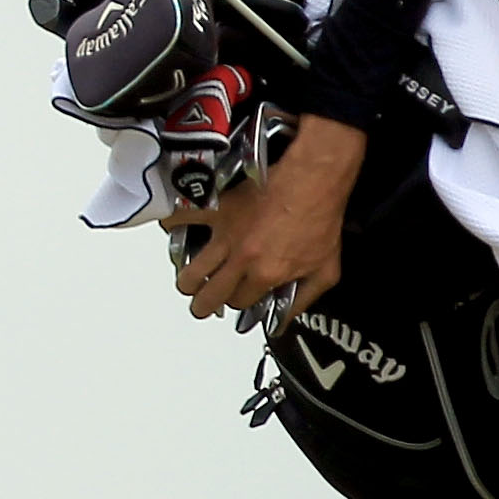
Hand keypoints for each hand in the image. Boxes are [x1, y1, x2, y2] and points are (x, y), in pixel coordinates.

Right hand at [171, 113, 362, 321]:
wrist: (313, 178)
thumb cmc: (320, 216)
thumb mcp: (326, 269)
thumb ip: (303, 299)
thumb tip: (284, 319)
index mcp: (266, 275)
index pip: (240, 302)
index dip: (238, 303)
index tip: (239, 298)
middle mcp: (241, 259)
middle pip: (209, 296)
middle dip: (204, 305)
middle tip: (203, 304)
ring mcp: (226, 234)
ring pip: (192, 271)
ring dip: (189, 281)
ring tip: (190, 281)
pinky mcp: (218, 209)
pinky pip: (184, 220)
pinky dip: (173, 226)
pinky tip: (173, 229)